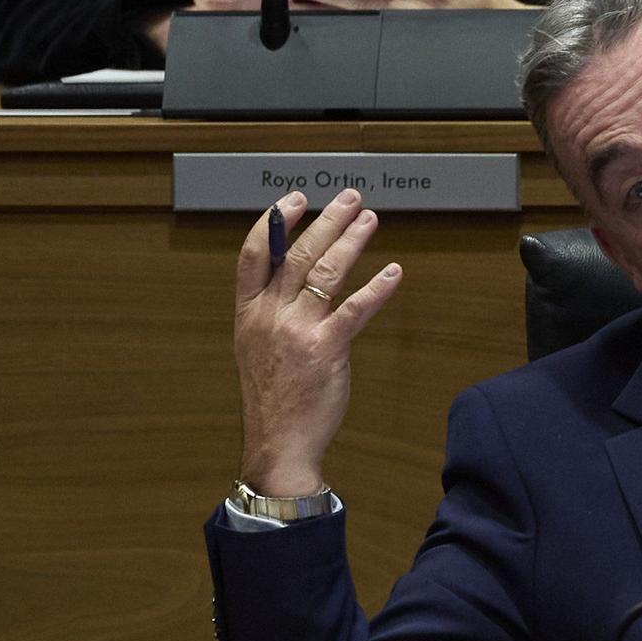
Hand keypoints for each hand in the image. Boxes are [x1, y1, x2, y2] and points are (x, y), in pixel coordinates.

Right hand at [234, 190, 403, 494]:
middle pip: (298, 254)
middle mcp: (269, 316)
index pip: (254, 255)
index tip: (293, 200)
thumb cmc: (273, 397)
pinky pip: (355, 309)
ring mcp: (297, 330)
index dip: (274, 223)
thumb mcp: (256, 347)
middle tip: (348, 199)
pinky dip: (377, 287)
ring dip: (351, 241)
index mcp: (248, 313)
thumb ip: (270, 312)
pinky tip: (393, 271)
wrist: (278, 441)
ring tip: (369, 220)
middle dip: (325, 221)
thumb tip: (295, 280)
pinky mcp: (326, 349)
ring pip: (326, 272)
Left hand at [294, 0, 533, 11]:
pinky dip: (355, 18)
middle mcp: (408, 25)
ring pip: (365, 25)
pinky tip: (336, 14)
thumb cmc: (488, 5)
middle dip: (327, 7)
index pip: (369, 1)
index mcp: (417, 10)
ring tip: (307, 4)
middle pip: (359, 16)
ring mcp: (408, 34)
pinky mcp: (412, 36)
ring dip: (335, 14)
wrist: (508, 33)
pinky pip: (378, 28)